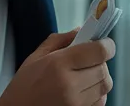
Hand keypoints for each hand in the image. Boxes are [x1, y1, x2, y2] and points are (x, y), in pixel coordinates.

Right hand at [0, 29, 114, 105]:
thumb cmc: (24, 86)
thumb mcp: (36, 57)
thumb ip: (60, 40)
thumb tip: (81, 31)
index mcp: (59, 64)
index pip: (99, 51)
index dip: (106, 45)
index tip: (104, 43)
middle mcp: (70, 85)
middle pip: (104, 69)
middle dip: (100, 62)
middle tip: (89, 60)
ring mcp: (76, 103)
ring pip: (105, 86)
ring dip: (99, 78)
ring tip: (84, 76)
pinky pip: (100, 102)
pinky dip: (96, 94)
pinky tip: (83, 91)